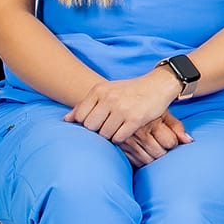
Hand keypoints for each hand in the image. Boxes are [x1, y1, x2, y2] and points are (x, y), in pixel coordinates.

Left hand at [66, 68, 183, 141]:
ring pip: (104, 134)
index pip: (80, 116)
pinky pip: (119, 138)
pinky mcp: (136, 119)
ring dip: (109, 135)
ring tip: (116, 129)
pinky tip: (125, 131)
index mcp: (99, 90)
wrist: (158, 85)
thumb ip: (85, 104)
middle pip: (90, 127)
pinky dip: (120, 138)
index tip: (96, 122)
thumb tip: (66, 120)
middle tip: (106, 127)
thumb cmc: (129, 90)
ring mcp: (122, 109)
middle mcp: (109, 99)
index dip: (85, 123)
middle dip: (97, 131)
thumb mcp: (106, 91)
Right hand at [118, 111, 193, 167]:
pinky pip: (134, 161)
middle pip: (159, 153)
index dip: (172, 142)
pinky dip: (139, 159)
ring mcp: (127, 140)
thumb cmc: (145, 107)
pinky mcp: (118, 146)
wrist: (116, 100)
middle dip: (163, 151)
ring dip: (152, 157)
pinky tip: (140, 150)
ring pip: (147, 160)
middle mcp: (139, 131)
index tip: (169, 138)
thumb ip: (176, 126)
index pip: (171, 142)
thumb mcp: (162, 111)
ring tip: (151, 146)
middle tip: (160, 143)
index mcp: (152, 121)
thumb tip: (189, 141)